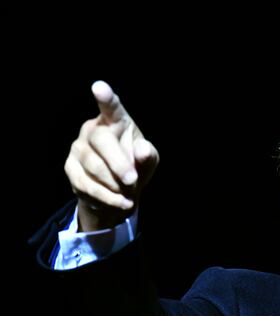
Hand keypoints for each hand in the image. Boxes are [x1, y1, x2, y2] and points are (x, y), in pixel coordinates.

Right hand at [64, 81, 158, 230]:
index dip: (106, 98)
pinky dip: (107, 197)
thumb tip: (143, 150)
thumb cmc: (136, 165)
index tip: (99, 87)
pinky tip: (122, 202)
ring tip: (130, 192)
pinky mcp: (70, 168)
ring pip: (94, 166)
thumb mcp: (149, 161)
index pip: (111, 108)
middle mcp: (93, 130)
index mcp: (116, 121)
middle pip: (101, 141)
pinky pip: (86, 184)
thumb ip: (148, 155)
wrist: (120, 192)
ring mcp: (78, 148)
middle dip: (118, 163)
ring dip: (115, 183)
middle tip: (133, 180)